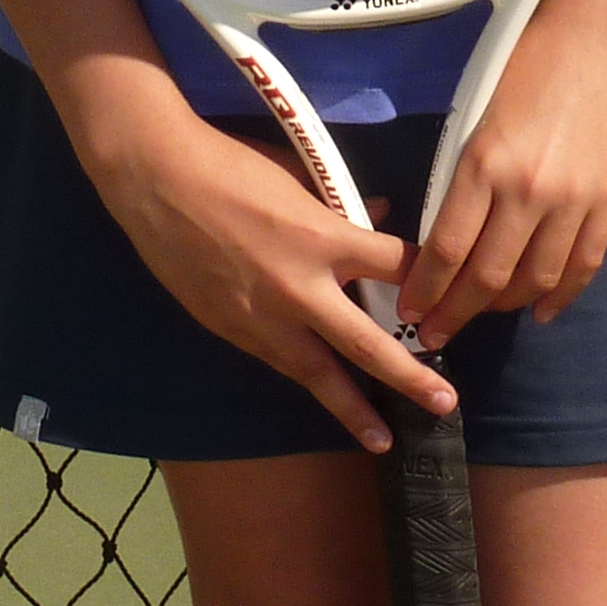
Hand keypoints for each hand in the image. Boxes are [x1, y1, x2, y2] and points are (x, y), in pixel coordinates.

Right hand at [73, 80, 450, 452]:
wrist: (158, 181)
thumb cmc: (231, 165)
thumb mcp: (297, 176)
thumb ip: (338, 204)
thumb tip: (376, 214)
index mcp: (323, 238)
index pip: (394, 266)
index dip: (424, 279)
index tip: (448, 297)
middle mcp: (301, 287)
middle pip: (368, 342)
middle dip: (410, 376)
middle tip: (445, 405)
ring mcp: (264, 317)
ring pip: (320, 374)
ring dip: (354, 410)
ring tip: (384, 439)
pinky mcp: (232, 331)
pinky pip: (279, 361)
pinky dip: (304, 379)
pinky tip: (322, 396)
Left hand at [396, 0, 606, 349]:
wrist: (593, 36)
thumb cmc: (521, 62)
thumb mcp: (472, 116)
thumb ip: (459, 179)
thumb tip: (443, 238)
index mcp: (483, 164)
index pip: (446, 250)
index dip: (425, 290)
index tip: (410, 313)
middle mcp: (528, 192)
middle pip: (487, 279)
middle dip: (455, 314)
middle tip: (435, 334)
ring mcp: (574, 201)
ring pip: (535, 282)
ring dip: (503, 309)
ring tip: (480, 315)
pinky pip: (583, 267)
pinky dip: (561, 297)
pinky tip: (540, 311)